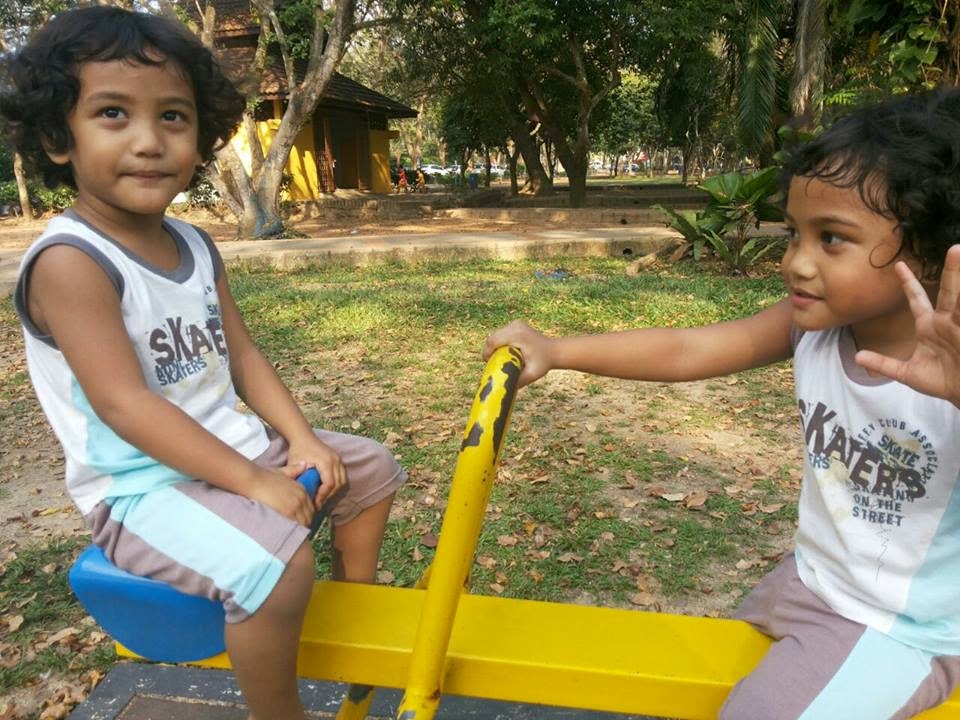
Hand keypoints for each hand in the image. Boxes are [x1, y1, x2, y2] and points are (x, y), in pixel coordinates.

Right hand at [246, 465, 315, 526]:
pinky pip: (296, 524)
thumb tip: (305, 464)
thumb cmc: (265, 476)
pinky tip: (288, 530)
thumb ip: (295, 470)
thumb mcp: (283, 471)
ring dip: (300, 526)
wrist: (254, 480)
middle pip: (310, 516)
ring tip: (292, 531)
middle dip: (304, 522)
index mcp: (301, 489)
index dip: (307, 515)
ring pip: (304, 521)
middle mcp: (302, 497)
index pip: (311, 507)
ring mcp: (296, 505)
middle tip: (296, 528)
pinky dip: (294, 528)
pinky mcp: (288, 512)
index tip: (300, 519)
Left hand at [286, 436, 346, 506]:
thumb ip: (299, 478)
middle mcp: (335, 460)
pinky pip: (342, 477)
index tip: (315, 503)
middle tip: (318, 503)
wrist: (303, 437)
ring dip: (334, 492)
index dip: (323, 495)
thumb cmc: (298, 450)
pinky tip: (326, 490)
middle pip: (338, 484)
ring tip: (322, 498)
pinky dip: (336, 485)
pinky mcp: (339, 461)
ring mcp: (339, 460)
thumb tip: (303, 495)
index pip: (329, 483)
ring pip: (343, 481)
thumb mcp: (295, 465)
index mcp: (326, 461)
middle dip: (329, 496)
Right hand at [484, 320, 554, 386]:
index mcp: (517, 335)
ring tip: (499, 358)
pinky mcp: (516, 324)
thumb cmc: (544, 363)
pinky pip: (501, 333)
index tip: (488, 363)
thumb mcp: (532, 374)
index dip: (487, 352)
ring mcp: (516, 323)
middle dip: (489, 350)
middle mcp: (515, 326)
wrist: (554, 351)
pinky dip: (500, 342)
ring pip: (495, 335)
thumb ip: (519, 381)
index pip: (493, 341)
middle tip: (492, 363)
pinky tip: (506, 351)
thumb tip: (504, 388)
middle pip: (492, 337)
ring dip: (494, 346)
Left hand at [856, 245, 959, 406]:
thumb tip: (858, 357)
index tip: (899, 266)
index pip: (917, 299)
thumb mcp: (907, 373)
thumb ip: (883, 364)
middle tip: (954, 248)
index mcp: (929, 326)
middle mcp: (947, 322)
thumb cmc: (940, 381)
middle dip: (952, 271)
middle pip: (949, 292)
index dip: (908, 283)